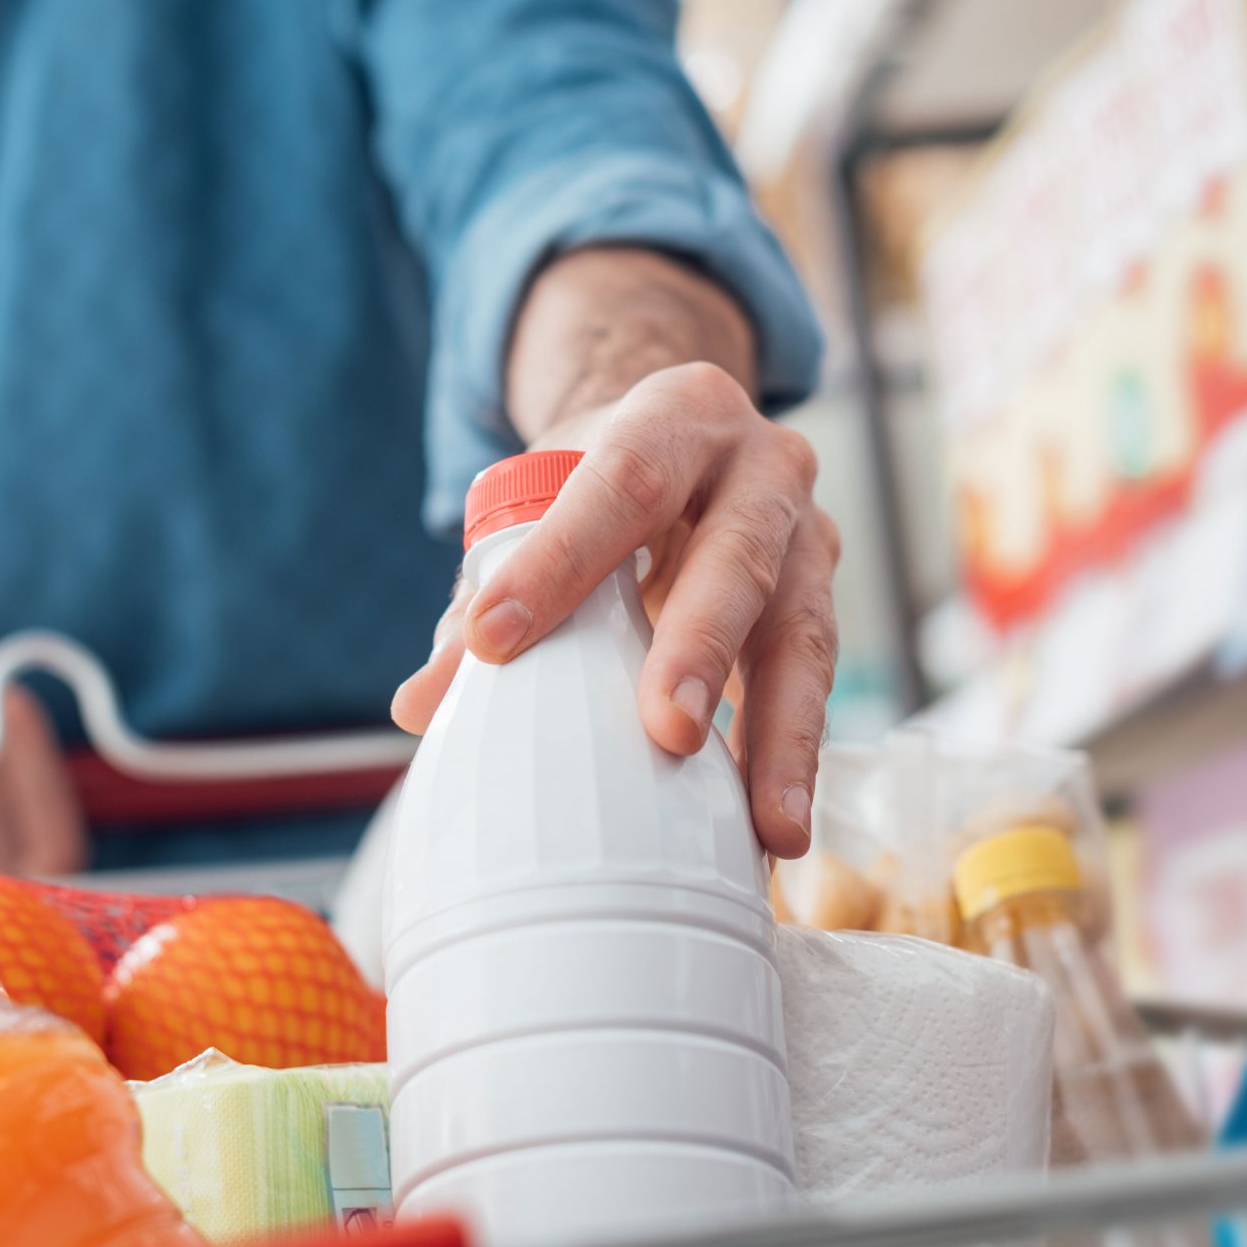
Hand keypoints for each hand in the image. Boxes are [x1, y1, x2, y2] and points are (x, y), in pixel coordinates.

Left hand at [392, 361, 839, 857]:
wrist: (694, 443)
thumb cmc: (604, 481)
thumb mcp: (544, 500)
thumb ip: (484, 590)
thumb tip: (423, 704)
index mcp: (678, 415)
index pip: (621, 481)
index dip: (559, 559)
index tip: (494, 640)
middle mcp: (762, 467)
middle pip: (736, 555)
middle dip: (702, 644)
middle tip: (669, 729)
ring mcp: (807, 537)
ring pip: (803, 635)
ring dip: (782, 734)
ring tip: (770, 826)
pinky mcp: (824, 604)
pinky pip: (815, 686)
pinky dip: (794, 759)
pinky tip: (775, 831)